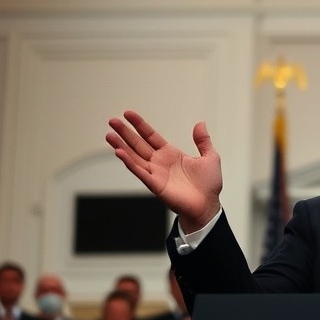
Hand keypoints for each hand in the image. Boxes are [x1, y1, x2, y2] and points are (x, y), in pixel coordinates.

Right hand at [106, 110, 222, 232]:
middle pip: (138, 144)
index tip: (128, 114)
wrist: (208, 205)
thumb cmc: (208, 185)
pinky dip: (129, 162)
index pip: (151, 136)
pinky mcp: (155, 185)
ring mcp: (156, 173)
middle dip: (125, 133)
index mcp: (170, 154)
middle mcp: (160, 162)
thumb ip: (203, 141)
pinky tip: (119, 152)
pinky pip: (139, 172)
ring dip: (121, 146)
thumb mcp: (210, 157)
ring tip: (109, 135)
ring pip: (134, 157)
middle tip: (112, 121)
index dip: (140, 125)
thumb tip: (200, 124)